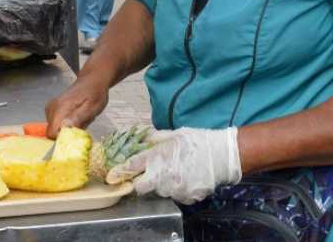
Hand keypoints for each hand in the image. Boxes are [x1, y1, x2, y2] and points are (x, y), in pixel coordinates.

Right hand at [45, 76, 108, 138]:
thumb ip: (78, 117)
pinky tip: (77, 117)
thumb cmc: (94, 93)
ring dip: (69, 129)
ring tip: (81, 119)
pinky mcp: (52, 109)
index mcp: (60, 107)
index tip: (75, 135)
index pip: (51, 133)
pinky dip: (67, 125)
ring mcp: (50, 108)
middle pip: (54, 133)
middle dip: (68, 133)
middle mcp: (52, 108)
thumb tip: (64, 127)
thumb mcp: (92, 107)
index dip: (62, 139)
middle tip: (82, 123)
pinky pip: (57, 125)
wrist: (92, 80)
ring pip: (56, 130)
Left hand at [107, 126, 240, 203]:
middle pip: (141, 187)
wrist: (221, 155)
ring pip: (159, 191)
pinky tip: (185, 178)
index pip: (132, 166)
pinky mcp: (186, 198)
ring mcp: (175, 189)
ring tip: (175, 171)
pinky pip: (175, 196)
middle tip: (149, 174)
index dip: (120, 171)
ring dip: (161, 184)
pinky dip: (176, 189)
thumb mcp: (172, 134)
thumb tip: (139, 138)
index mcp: (158, 157)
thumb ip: (154, 139)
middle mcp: (164, 175)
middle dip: (140, 182)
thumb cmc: (196, 141)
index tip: (111, 176)